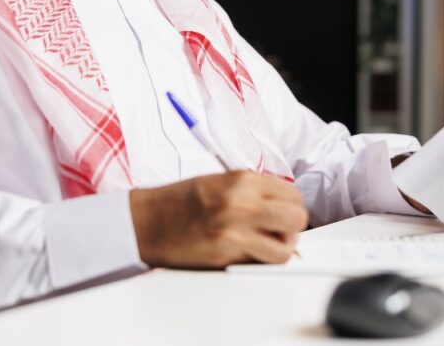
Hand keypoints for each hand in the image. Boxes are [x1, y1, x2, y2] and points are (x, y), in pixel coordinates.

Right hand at [129, 171, 307, 267]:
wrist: (145, 222)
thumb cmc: (180, 202)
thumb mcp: (221, 182)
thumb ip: (254, 191)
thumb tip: (284, 207)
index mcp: (242, 180)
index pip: (293, 194)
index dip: (292, 206)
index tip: (283, 213)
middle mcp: (242, 203)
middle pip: (297, 219)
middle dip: (293, 227)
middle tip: (280, 230)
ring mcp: (234, 232)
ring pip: (285, 248)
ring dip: (279, 249)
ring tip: (265, 245)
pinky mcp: (225, 256)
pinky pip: (260, 264)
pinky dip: (259, 262)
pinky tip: (246, 254)